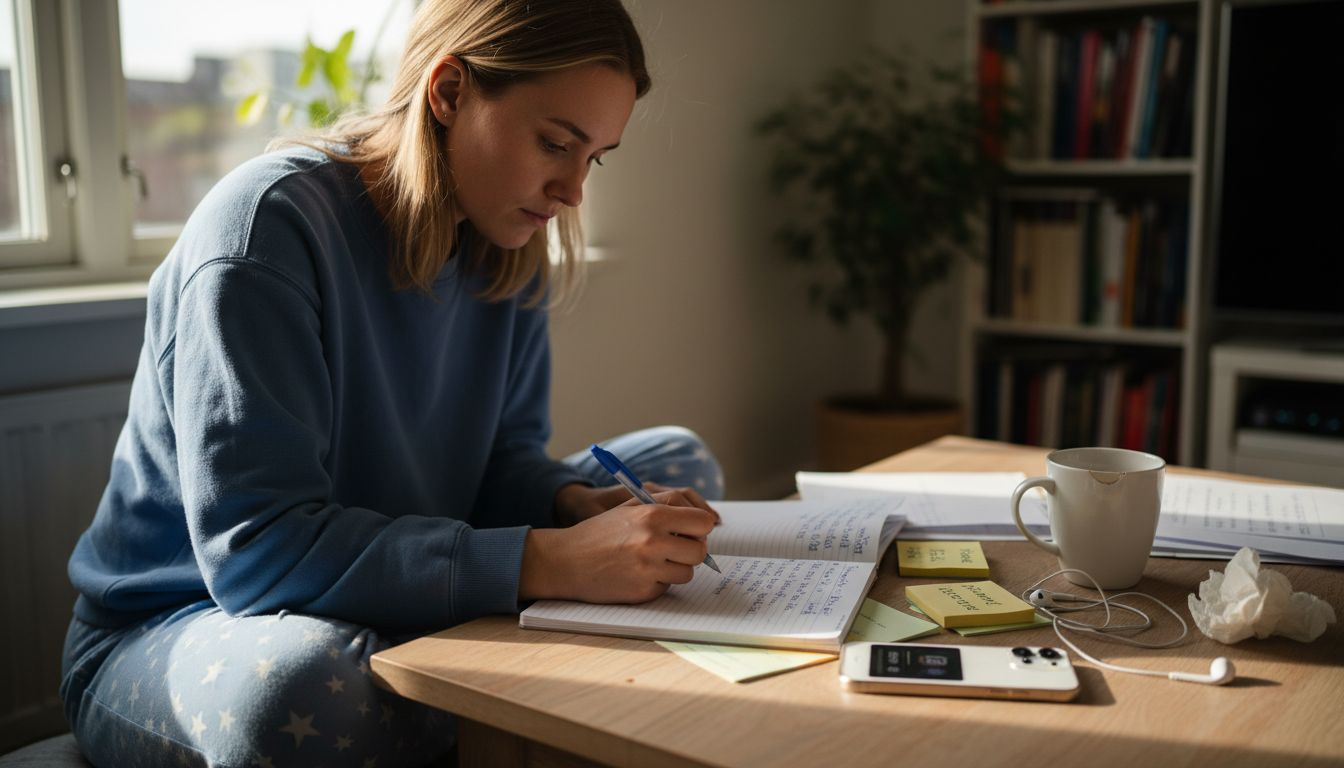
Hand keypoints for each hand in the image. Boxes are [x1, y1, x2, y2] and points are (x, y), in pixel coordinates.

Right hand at [523, 489, 718, 602]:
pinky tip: (636, 574)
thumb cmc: (600, 532)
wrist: (566, 561)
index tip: (690, 531)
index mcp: (652, 515)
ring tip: (651, 560)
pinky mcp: (643, 592)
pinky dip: (657, 582)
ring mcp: (649, 569)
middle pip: (700, 551)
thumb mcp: (631, 506)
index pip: (703, 522)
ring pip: (687, 572)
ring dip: (674, 568)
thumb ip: (667, 505)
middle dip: (691, 550)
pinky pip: (667, 587)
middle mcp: (653, 541)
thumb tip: (706, 519)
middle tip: (674, 548)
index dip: (699, 527)